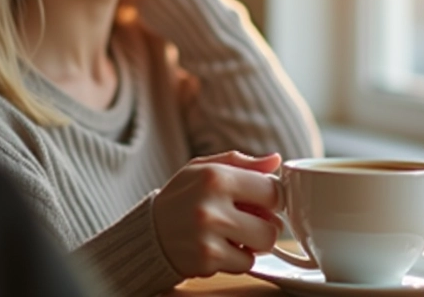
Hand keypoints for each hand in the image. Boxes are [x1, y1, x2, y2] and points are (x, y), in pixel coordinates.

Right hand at [152, 151, 282, 277]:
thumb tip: (275, 161)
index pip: (272, 190)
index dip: (273, 197)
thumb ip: (241, 163)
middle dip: (266, 223)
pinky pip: (246, 263)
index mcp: (215, 177)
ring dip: (255, 242)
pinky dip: (239, 258)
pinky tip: (221, 247)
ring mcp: (209, 238)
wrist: (148, 232)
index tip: (264, 200)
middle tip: (249, 219)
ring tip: (235, 233)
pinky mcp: (207, 262)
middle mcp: (212, 208)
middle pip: (273, 224)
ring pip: (263, 245)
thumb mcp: (203, 168)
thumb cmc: (181, 196)